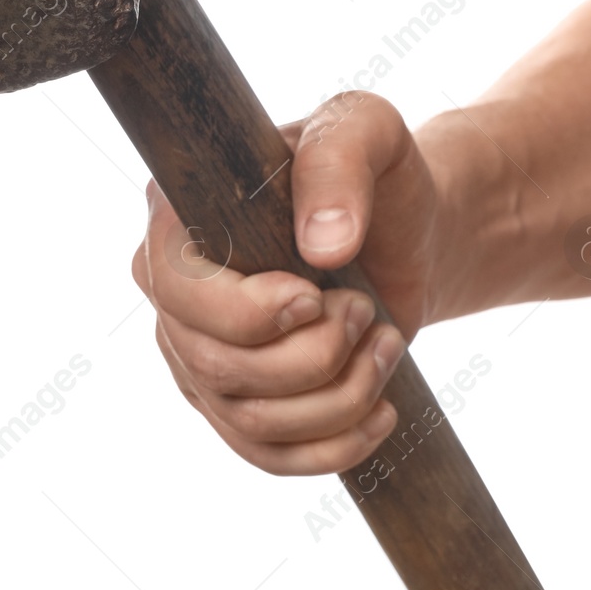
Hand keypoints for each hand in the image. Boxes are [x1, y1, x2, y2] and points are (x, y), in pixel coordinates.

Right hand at [132, 91, 441, 474]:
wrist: (415, 234)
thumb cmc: (378, 174)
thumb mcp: (367, 131)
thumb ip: (339, 161)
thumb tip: (323, 244)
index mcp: (181, 222)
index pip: (176, 289)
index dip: (246, 311)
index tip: (313, 294)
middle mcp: (175, 297)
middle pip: (215, 367)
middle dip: (311, 353)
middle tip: (363, 309)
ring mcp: (201, 359)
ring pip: (250, 421)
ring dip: (339, 394)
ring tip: (383, 340)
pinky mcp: (240, 407)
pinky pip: (269, 458)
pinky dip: (335, 445)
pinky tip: (382, 408)